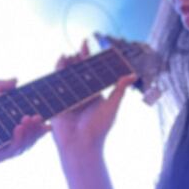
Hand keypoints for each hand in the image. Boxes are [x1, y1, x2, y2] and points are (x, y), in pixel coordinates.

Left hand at [0, 79, 48, 164]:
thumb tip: (16, 80)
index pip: (21, 134)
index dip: (37, 132)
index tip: (49, 122)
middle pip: (22, 146)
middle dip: (34, 134)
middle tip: (40, 120)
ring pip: (14, 152)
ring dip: (26, 138)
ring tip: (29, 122)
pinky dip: (10, 144)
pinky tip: (16, 131)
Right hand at [51, 39, 135, 153]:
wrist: (81, 146)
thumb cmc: (99, 129)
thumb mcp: (112, 107)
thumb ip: (119, 89)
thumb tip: (132, 74)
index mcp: (94, 94)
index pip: (92, 72)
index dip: (90, 57)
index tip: (88, 43)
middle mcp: (81, 94)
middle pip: (78, 71)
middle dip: (77, 59)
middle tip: (78, 47)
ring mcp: (68, 97)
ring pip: (67, 75)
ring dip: (67, 63)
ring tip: (69, 54)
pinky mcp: (57, 102)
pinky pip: (56, 84)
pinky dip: (57, 71)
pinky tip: (60, 62)